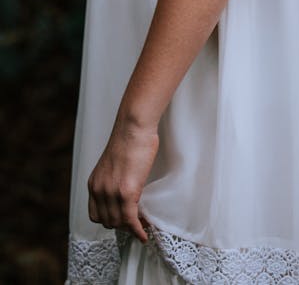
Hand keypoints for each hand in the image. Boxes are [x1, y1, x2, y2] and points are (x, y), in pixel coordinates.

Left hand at [87, 119, 158, 241]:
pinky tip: (144, 233)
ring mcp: (111, 192)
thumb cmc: (130, 138)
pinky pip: (130, 220)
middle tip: (138, 222)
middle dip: (122, 225)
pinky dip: (137, 230)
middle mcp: (98, 190)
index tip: (123, 220)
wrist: (134, 126)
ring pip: (119, 223)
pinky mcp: (126, 192)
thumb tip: (125, 190)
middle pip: (107, 221)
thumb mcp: (113, 163)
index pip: (96, 214)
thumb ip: (113, 180)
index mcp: (94, 183)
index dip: (110, 220)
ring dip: (132, 227)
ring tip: (143, 224)